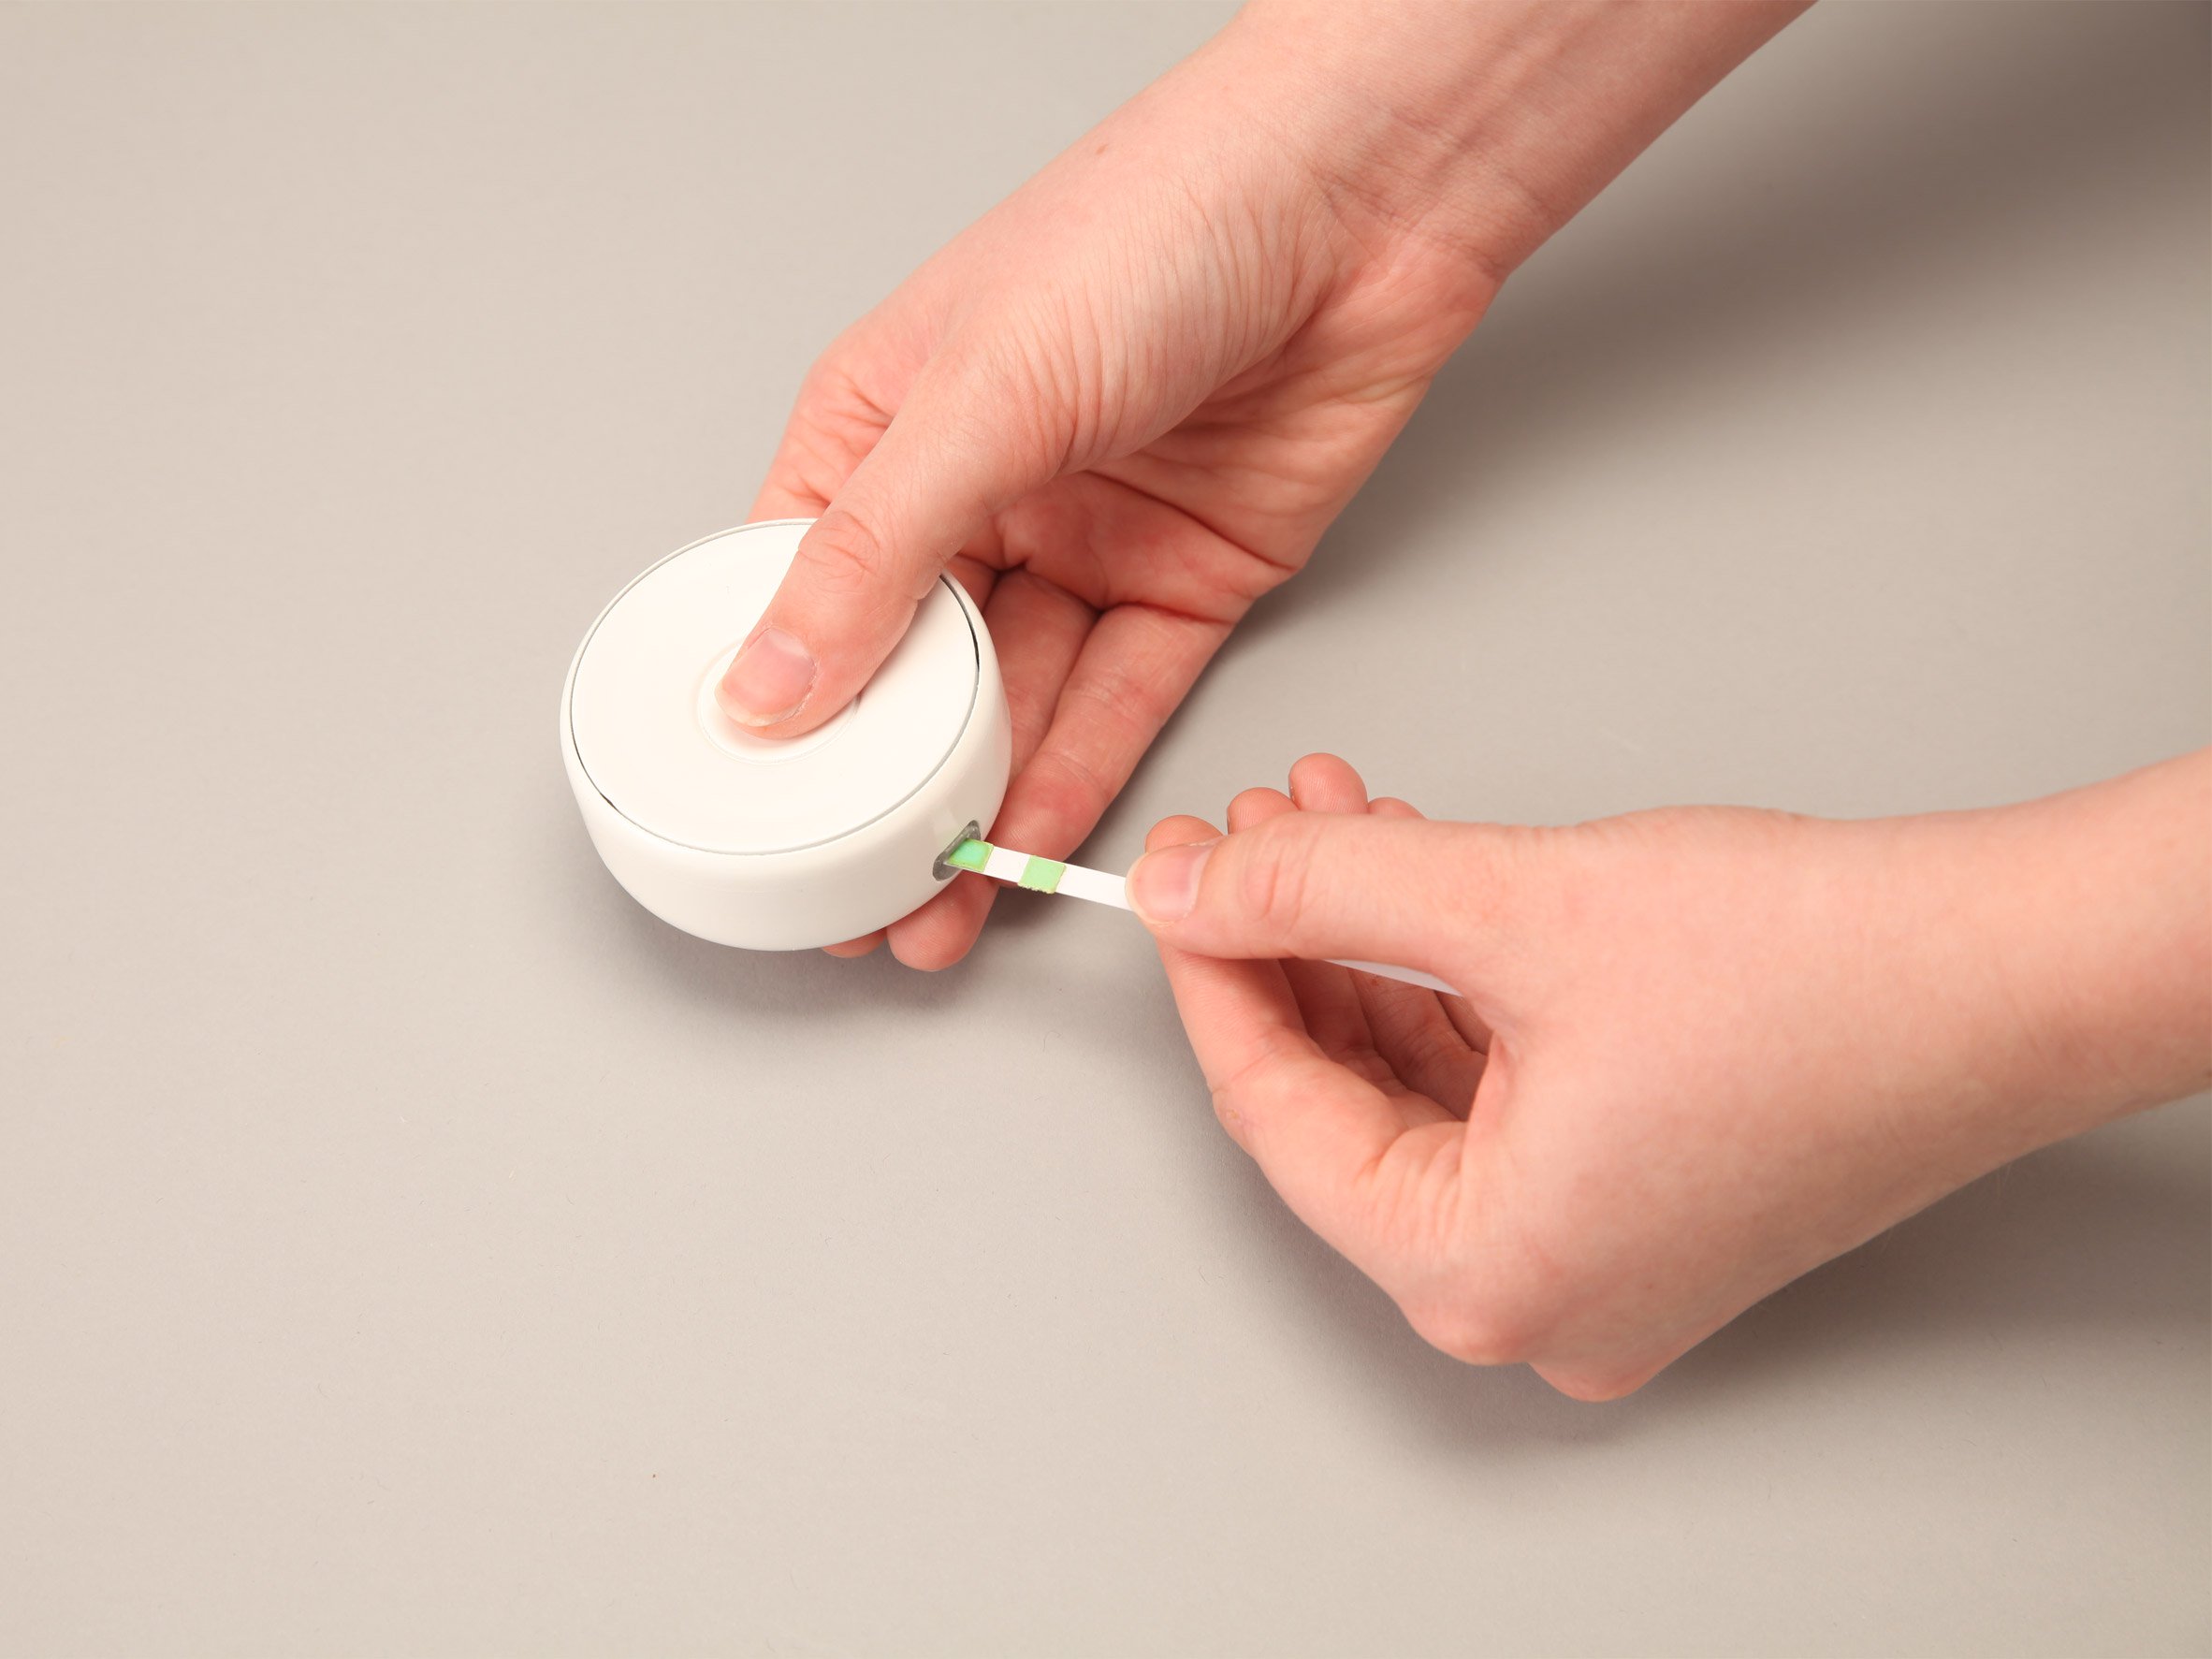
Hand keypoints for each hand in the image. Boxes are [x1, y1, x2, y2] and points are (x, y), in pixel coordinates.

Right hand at [718, 2, 1803, 967]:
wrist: (1364, 203)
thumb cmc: (1162, 223)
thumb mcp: (983, 392)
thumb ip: (880, 551)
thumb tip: (772, 683)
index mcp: (889, 425)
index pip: (798, 588)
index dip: (773, 706)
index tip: (756, 817)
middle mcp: (980, 492)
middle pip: (910, 673)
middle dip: (880, 794)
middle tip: (847, 902)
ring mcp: (1085, 542)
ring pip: (1013, 707)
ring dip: (973, 810)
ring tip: (927, 913)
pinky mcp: (1188, 582)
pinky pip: (1119, 699)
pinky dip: (1076, 775)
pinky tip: (1027, 845)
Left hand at [1129, 752, 2211, 1398]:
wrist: (2019, 966)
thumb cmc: (1820, 971)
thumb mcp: (1511, 908)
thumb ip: (1321, 890)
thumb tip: (1197, 885)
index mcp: (1486, 1277)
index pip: (1276, 1117)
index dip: (1212, 977)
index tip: (1179, 880)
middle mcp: (1539, 1301)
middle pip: (1344, 1105)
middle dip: (1291, 944)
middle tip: (1252, 833)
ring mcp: (1600, 1258)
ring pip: (1418, 1087)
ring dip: (1367, 945)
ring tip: (1331, 819)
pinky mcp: (1647, 1198)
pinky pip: (1497, 1093)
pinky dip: (1448, 983)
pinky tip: (1417, 876)